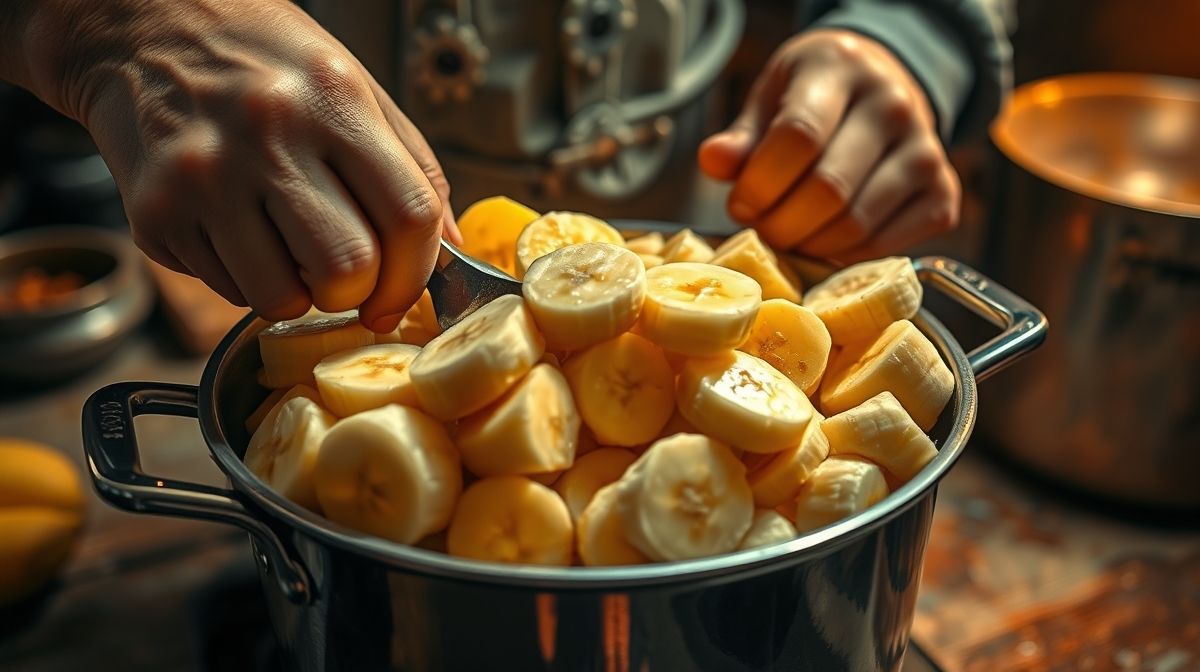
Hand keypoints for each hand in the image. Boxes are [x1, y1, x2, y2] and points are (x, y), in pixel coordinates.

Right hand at [32, 0, 457, 331]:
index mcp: (332, 98)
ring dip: (299, 294)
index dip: (417, 274)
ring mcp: (203, 176)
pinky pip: (227, 291)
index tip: (403, 294)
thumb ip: (413, 169)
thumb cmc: (264, 62)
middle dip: (356, 292)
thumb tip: (452, 252)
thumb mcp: (356, 89)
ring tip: (288, 250)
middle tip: (345, 275)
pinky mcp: (155, 214)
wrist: (146, 29)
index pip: (407, 216)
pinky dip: (247, 280)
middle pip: (347, 268)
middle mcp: (266, 134)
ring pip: (282, 297)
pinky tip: (240, 232)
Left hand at [698, 29, 959, 261]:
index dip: (760, 183)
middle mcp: (894, 104)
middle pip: (828, 189)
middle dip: (780, 225)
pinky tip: (824, 242)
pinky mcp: (943, 194)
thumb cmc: (812, 99)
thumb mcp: (769, 101)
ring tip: (788, 235)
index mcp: (840, 68)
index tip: (740, 204)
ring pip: (857, 225)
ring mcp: (927, 150)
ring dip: (809, 246)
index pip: (798, 136)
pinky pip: (887, 246)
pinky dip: (846, 258)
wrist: (880, 90)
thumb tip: (713, 161)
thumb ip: (742, 138)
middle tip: (762, 229)